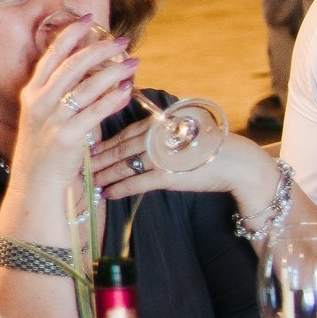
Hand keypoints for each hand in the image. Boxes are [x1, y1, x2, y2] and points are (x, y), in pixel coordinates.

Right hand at [11, 21, 133, 180]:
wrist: (36, 185)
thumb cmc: (45, 150)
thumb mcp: (44, 116)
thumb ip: (62, 94)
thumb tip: (91, 71)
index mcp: (32, 93)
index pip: (52, 55)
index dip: (71, 34)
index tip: (89, 19)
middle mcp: (39, 103)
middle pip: (73, 65)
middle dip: (99, 49)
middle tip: (121, 41)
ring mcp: (52, 119)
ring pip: (87, 85)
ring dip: (113, 70)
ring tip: (133, 63)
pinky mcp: (67, 137)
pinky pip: (95, 111)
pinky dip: (114, 98)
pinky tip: (127, 89)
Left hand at [93, 114, 272, 203]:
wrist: (239, 163)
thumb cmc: (212, 147)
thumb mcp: (183, 130)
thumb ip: (160, 131)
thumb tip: (139, 137)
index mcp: (160, 124)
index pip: (124, 133)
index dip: (102, 143)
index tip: (86, 149)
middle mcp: (157, 137)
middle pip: (118, 149)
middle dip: (95, 159)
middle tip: (77, 166)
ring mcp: (161, 156)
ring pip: (123, 166)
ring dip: (103, 175)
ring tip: (88, 182)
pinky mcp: (169, 175)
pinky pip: (137, 183)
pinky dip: (120, 188)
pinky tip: (108, 193)